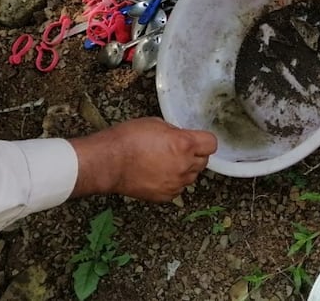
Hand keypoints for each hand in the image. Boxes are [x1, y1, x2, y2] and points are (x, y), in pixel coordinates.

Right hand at [68, 117, 216, 201]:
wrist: (108, 162)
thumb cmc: (127, 139)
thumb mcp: (155, 123)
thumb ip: (174, 132)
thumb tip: (180, 137)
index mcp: (184, 144)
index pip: (211, 144)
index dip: (204, 140)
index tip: (198, 140)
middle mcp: (184, 166)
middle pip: (203, 161)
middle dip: (194, 154)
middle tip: (177, 150)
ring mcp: (176, 183)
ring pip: (191, 176)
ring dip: (184, 169)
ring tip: (164, 162)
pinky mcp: (165, 196)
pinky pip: (178, 188)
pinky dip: (172, 182)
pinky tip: (157, 174)